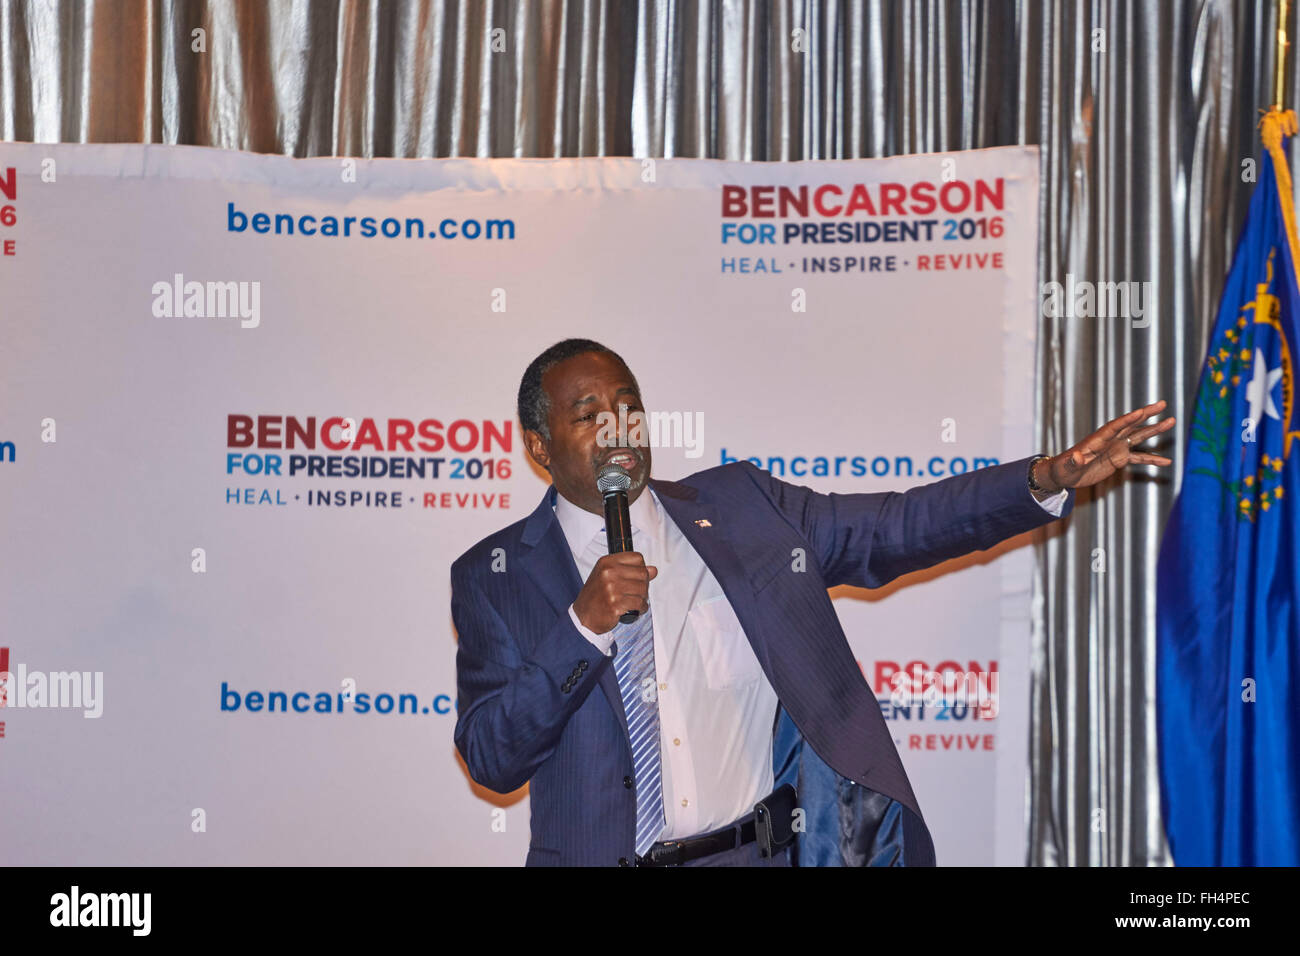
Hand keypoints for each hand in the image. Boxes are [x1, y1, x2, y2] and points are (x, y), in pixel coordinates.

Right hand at [572, 552, 657, 633]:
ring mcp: (612, 589)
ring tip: (636, 601)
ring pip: (643, 589)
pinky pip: (639, 603)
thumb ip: (630, 571)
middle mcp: (608, 573)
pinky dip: (641, 608)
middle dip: (644, 584)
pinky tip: (636, 609)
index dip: (641, 568)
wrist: (583, 617)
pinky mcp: (616, 604)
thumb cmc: (596, 596)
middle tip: (638, 592)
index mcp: (606, 562)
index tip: (638, 577)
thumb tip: (653, 570)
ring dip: (643, 598)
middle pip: (643, 573)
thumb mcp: (608, 577)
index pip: (637, 558)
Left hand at [1036, 399, 1176, 491]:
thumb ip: (1073, 462)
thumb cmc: (1062, 469)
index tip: (1140, 412)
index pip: (1114, 426)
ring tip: (1171, 421)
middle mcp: (1109, 440)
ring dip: (1154, 430)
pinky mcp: (1119, 459)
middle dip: (1146, 414)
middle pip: (1131, 424)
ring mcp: (1116, 448)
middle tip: (1162, 404)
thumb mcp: (1066, 467)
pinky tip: (1166, 462)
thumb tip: (1078, 457)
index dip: (1127, 419)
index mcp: (1097, 440)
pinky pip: (1139, 458)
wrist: (1064, 475)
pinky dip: (1152, 459)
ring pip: (1139, 437)